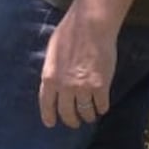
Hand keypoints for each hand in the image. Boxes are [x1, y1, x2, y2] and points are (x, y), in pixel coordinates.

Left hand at [39, 7, 116, 128]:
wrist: (91, 24)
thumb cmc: (71, 31)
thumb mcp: (53, 51)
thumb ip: (53, 69)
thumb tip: (54, 81)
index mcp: (49, 77)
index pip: (46, 104)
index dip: (49, 116)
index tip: (52, 123)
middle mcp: (64, 87)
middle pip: (67, 113)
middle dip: (71, 120)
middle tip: (75, 122)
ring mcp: (83, 88)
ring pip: (85, 113)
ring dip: (88, 116)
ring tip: (90, 115)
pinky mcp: (101, 87)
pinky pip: (102, 106)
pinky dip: (102, 107)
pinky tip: (102, 105)